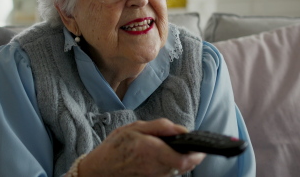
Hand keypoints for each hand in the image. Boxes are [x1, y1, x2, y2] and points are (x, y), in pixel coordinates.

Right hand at [77, 118, 205, 176]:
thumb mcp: (135, 128)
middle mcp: (157, 167)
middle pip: (186, 166)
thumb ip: (160, 127)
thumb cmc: (115, 147)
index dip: (197, 152)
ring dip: (183, 160)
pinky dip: (173, 165)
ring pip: (179, 170)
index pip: (186, 158)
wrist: (100, 170)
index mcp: (152, 151)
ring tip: (178, 148)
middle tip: (192, 145)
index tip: (199, 144)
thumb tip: (182, 129)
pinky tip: (166, 156)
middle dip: (193, 155)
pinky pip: (170, 174)